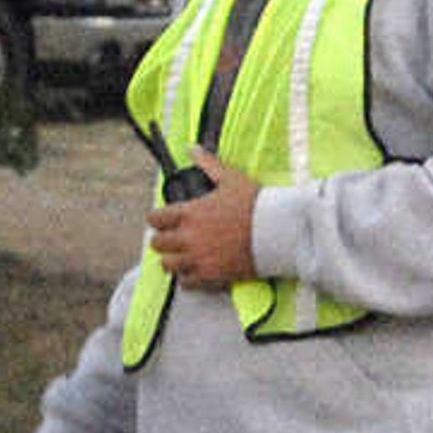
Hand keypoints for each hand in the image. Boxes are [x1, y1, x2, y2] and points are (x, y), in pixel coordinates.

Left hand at [144, 148, 259, 286]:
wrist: (277, 232)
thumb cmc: (255, 204)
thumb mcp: (231, 178)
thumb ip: (208, 164)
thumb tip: (193, 149)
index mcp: (189, 213)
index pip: (156, 219)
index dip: (156, 218)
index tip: (161, 219)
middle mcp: (188, 238)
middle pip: (157, 244)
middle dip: (162, 239)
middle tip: (171, 238)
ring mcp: (198, 259)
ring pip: (167, 265)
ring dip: (172, 260)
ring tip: (181, 256)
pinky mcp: (211, 276)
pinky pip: (187, 283)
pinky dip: (187, 278)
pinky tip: (194, 271)